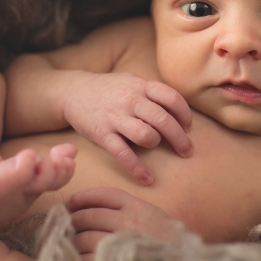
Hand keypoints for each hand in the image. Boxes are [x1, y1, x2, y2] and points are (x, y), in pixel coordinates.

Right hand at [62, 71, 192, 184]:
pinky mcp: (102, 134)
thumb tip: (180, 111)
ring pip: (146, 135)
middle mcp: (130, 100)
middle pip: (163, 120)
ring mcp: (115, 117)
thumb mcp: (132, 82)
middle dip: (180, 138)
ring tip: (155, 147)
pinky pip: (123, 154)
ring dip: (156, 144)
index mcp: (141, 85)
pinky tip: (147, 179)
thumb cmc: (110, 90)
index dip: (184, 114)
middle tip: (187, 151)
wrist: (72, 92)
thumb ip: (153, 93)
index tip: (188, 127)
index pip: (172, 98)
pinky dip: (137, 169)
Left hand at [68, 187, 178, 260]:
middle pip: (90, 215)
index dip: (85, 196)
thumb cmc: (168, 244)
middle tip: (69, 225)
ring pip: (84, 237)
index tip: (72, 201)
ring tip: (73, 243)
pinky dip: (79, 258)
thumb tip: (95, 209)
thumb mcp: (154, 218)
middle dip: (75, 220)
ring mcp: (120, 242)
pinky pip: (86, 258)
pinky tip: (80, 259)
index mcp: (139, 207)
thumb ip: (130, 210)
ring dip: (74, 241)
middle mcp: (129, 221)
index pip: (105, 194)